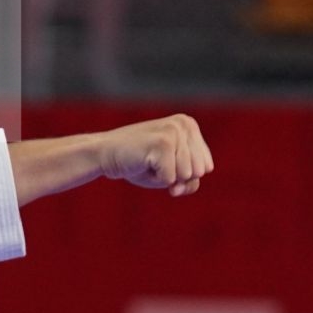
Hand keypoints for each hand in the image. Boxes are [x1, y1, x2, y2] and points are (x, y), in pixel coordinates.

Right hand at [96, 115, 213, 196]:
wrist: (106, 155)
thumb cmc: (139, 163)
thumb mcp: (172, 173)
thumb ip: (189, 182)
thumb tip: (178, 187)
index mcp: (190, 126)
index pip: (206, 167)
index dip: (184, 174)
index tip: (165, 163)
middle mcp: (184, 125)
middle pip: (198, 172)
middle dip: (176, 176)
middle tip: (154, 163)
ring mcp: (174, 132)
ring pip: (186, 176)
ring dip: (164, 177)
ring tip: (148, 163)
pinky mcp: (163, 143)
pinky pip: (170, 179)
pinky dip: (155, 179)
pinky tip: (142, 164)